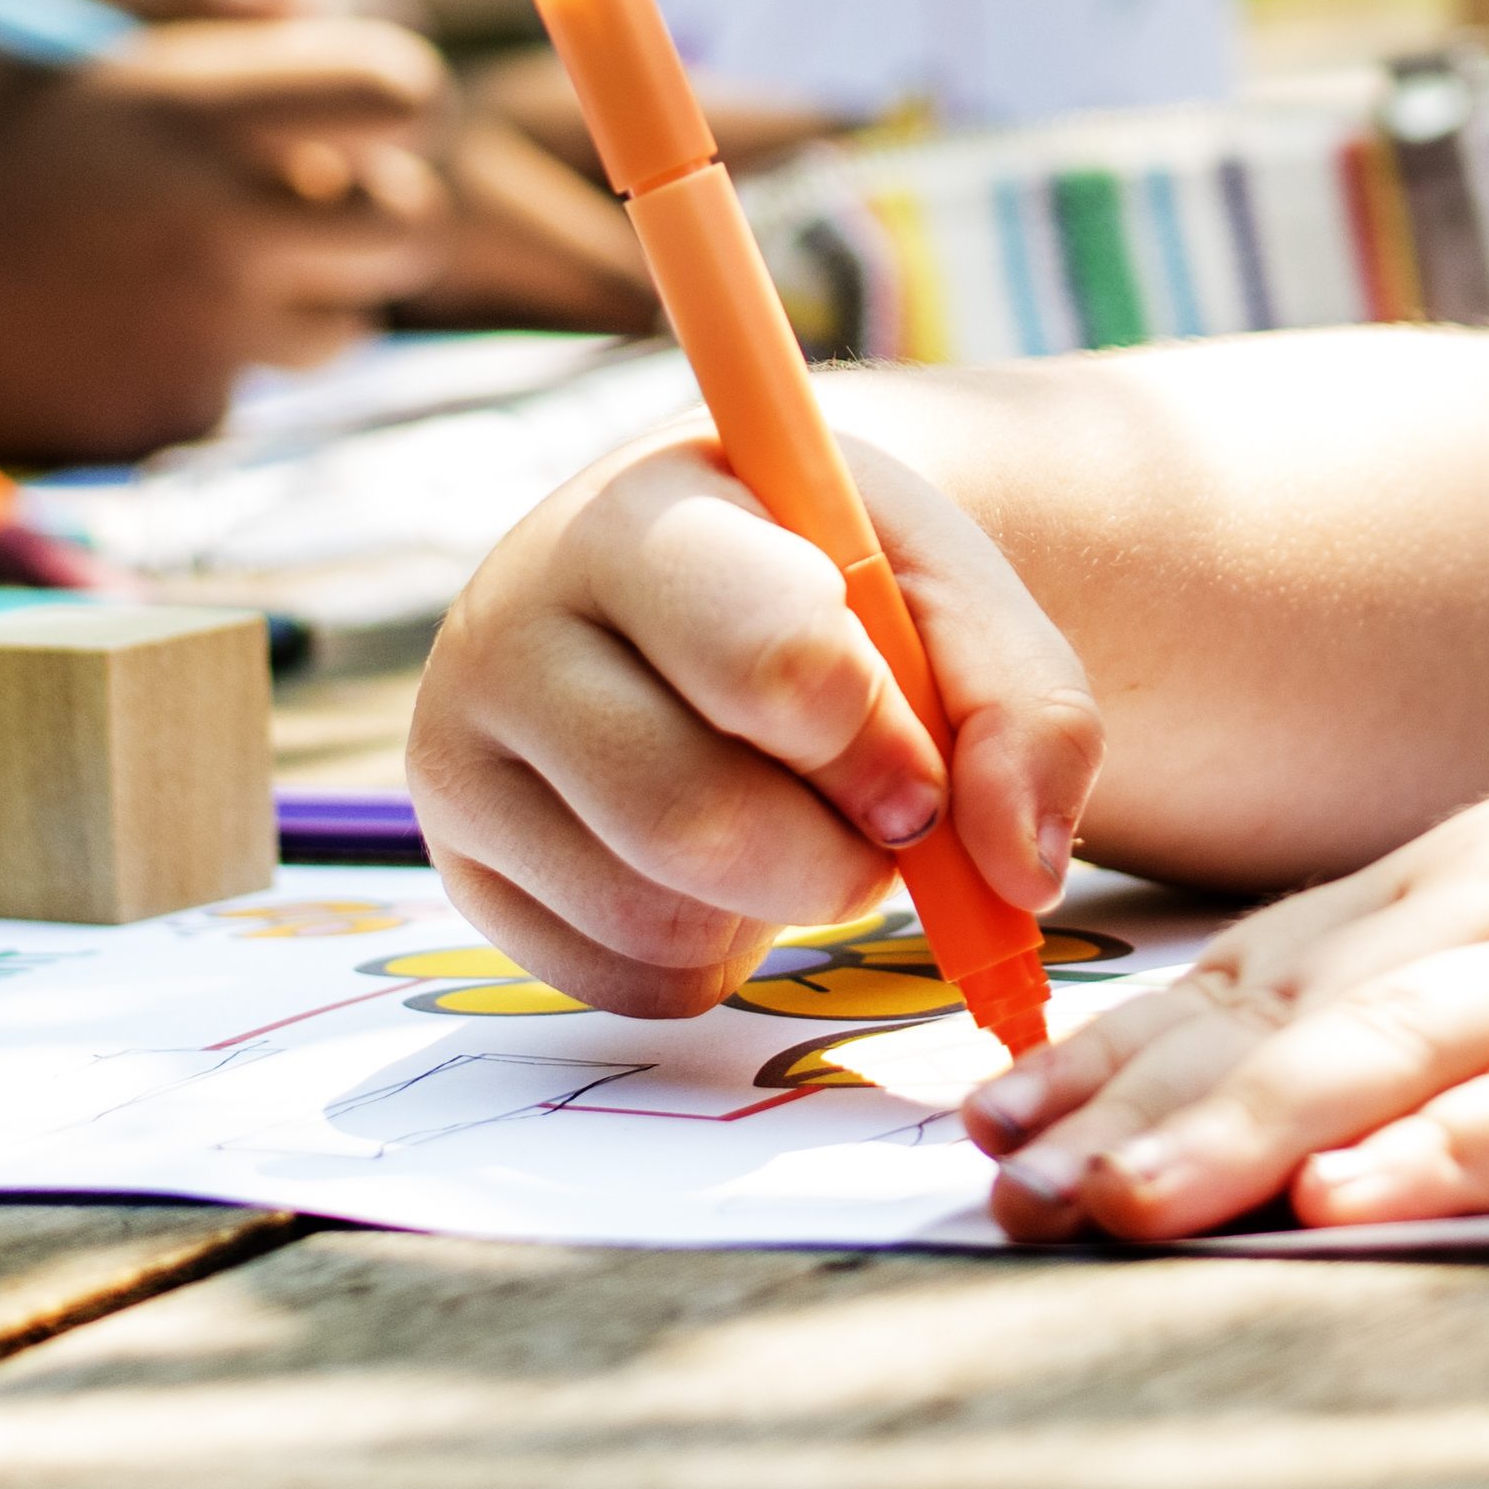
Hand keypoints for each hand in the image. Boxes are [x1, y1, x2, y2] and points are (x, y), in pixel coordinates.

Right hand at [0, 0, 451, 455]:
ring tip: (181, 252)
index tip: (362, 105)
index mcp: (188, 106)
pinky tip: (111, 318)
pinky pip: (252, 385)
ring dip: (305, 289)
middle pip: (414, 226)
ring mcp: (196, 338)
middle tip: (316, 192)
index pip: (404, 94)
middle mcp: (212, 227)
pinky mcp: (170, 418)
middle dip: (384, 206)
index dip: (404, 96)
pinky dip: (215, 355)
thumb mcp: (48, 18)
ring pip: (349, 319)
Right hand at [412, 428, 1097, 1016]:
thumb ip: (1026, 713)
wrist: (729, 597)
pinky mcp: (464, 865)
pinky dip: (713, 957)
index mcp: (646, 510)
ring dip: (776, 904)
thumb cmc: (845, 592)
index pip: (765, 655)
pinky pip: (621, 978)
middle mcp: (513, 619)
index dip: (873, 743)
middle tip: (879, 824)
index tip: (917, 766)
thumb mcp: (959, 601)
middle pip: (690, 815)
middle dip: (832, 856)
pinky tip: (720, 870)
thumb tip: (1018, 871)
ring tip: (792, 820)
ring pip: (651, 910)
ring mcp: (462, 748)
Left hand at [957, 725, 1488, 1241]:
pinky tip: (1365, 1194)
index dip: (1109, 1048)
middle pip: (1287, 1012)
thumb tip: (1252, 1044)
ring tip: (1119, 1207)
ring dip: (1244, 1133)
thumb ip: (1422, 954)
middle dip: (1128, 1106)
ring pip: (1396, 1051)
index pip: (1249, 966)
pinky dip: (1460, 1150)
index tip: (987, 1120)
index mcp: (1464, 868)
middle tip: (999, 1186)